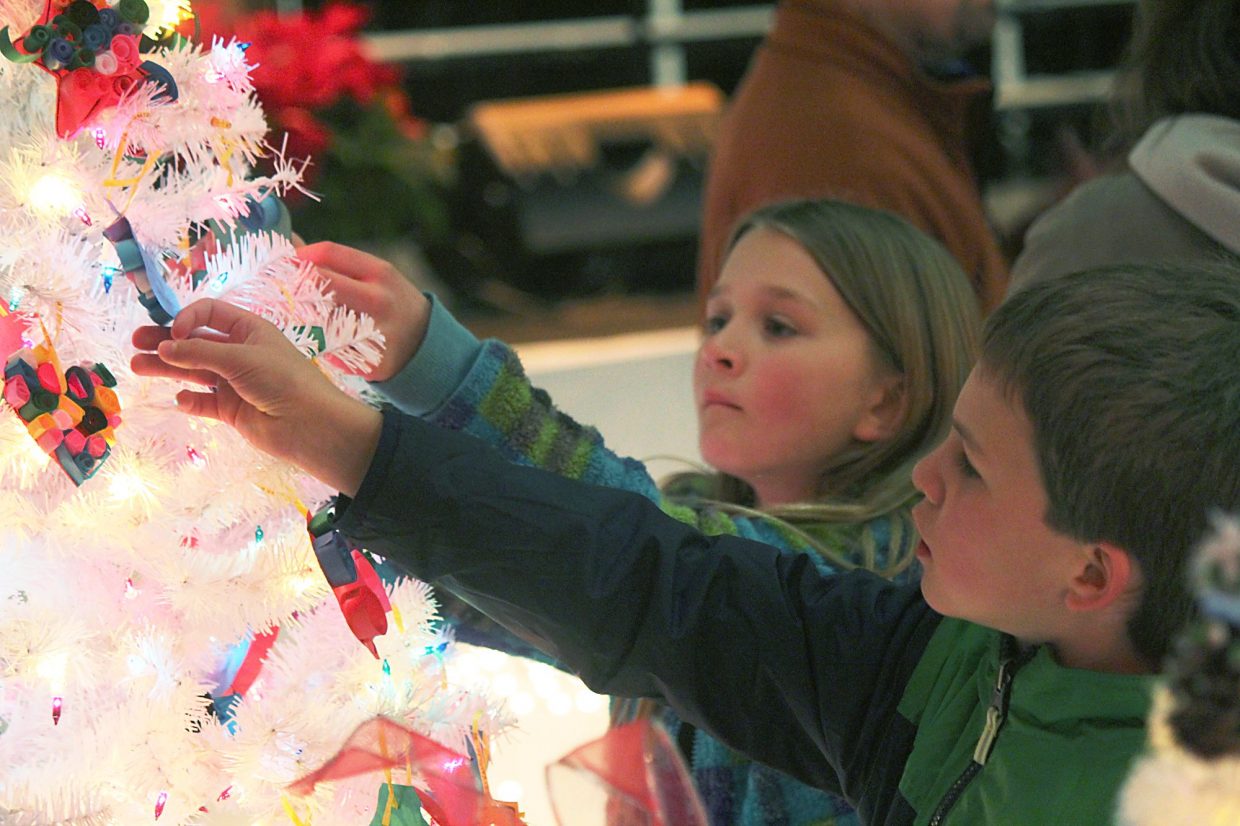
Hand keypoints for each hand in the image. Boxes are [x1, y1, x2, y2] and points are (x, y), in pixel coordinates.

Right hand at [131, 298, 381, 494]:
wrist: (309, 424)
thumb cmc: (282, 379)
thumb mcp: (241, 357)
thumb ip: (200, 352)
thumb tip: (164, 347)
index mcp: (248, 330)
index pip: (209, 313)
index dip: (187, 318)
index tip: (173, 333)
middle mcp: (239, 352)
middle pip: (195, 341)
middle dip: (166, 341)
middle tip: (136, 343)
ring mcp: (234, 381)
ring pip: (193, 371)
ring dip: (167, 368)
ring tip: (136, 366)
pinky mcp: (231, 409)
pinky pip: (203, 402)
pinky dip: (190, 401)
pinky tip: (181, 401)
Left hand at [296, 241, 430, 381]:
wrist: (424, 343)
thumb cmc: (388, 302)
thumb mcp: (372, 275)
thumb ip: (333, 261)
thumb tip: (289, 240)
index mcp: (380, 272)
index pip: (328, 252)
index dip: (299, 255)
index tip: (284, 263)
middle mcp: (379, 300)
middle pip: (321, 283)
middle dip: (293, 284)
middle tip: (278, 289)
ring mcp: (376, 332)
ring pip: (318, 320)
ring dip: (300, 317)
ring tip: (294, 316)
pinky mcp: (370, 362)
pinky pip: (328, 350)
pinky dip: (317, 345)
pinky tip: (316, 342)